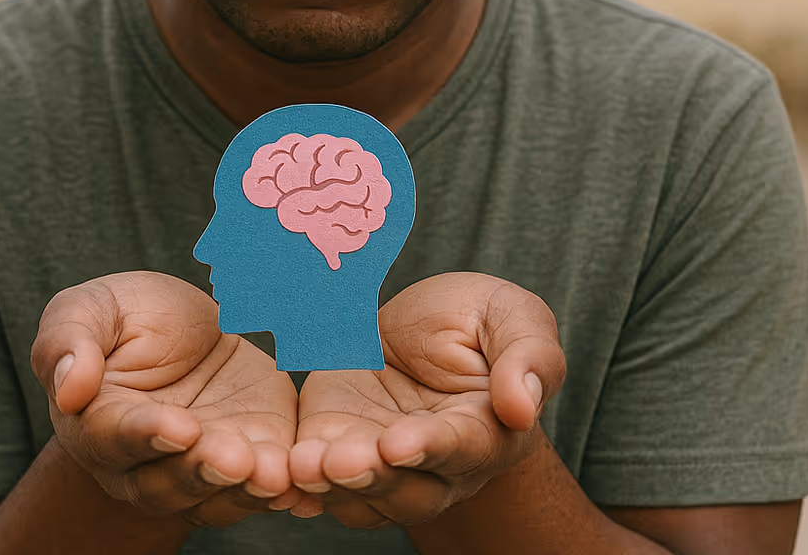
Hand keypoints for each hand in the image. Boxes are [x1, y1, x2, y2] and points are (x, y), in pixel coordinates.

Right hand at [30, 271, 300, 527]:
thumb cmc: (126, 318)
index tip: (179, 427)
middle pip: (170, 480)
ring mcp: (203, 465)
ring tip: (273, 473)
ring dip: (247, 487)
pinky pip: (265, 481)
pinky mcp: (252, 455)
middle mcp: (146, 463)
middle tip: (234, 458)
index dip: (147, 434)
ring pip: (220, 493)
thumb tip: (68, 386)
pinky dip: (286, 487)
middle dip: (204, 470)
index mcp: (99, 424)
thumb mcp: (89, 310)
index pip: (117, 437)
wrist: (186, 328)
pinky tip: (306, 484)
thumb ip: (68, 342)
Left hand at [289, 272, 565, 527]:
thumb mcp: (511, 316)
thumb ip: (528, 357)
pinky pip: (320, 478)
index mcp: (486, 431)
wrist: (424, 325)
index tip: (398, 443)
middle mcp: (435, 464)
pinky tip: (279, 474)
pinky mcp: (338, 445)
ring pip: (360, 493)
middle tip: (339, 461)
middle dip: (371, 476)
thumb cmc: (479, 319)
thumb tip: (522, 406)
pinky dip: (299, 481)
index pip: (461, 448)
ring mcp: (383, 461)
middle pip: (407, 487)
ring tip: (304, 465)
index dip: (430, 448)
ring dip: (330, 483)